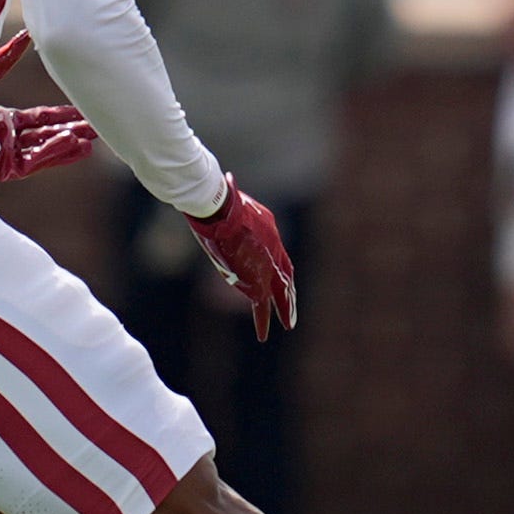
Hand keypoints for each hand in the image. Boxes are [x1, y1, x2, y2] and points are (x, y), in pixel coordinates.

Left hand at [0, 32, 97, 180]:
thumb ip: (6, 57)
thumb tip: (29, 33)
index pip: (36, 119)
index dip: (59, 115)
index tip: (83, 110)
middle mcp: (0, 137)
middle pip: (43, 135)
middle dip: (70, 131)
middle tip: (97, 127)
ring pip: (40, 150)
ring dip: (66, 144)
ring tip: (93, 139)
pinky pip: (31, 162)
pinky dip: (53, 152)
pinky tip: (73, 143)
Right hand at [185, 177, 298, 339]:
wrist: (221, 212)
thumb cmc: (221, 202)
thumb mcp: (232, 198)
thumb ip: (233, 196)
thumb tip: (225, 179)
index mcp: (271, 234)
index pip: (281, 259)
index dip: (283, 273)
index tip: (284, 285)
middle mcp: (274, 253)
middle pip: (286, 279)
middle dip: (289, 296)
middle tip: (293, 312)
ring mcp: (266, 267)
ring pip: (279, 295)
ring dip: (283, 311)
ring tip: (287, 325)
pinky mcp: (255, 280)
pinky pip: (261, 306)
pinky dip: (263, 320)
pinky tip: (264, 333)